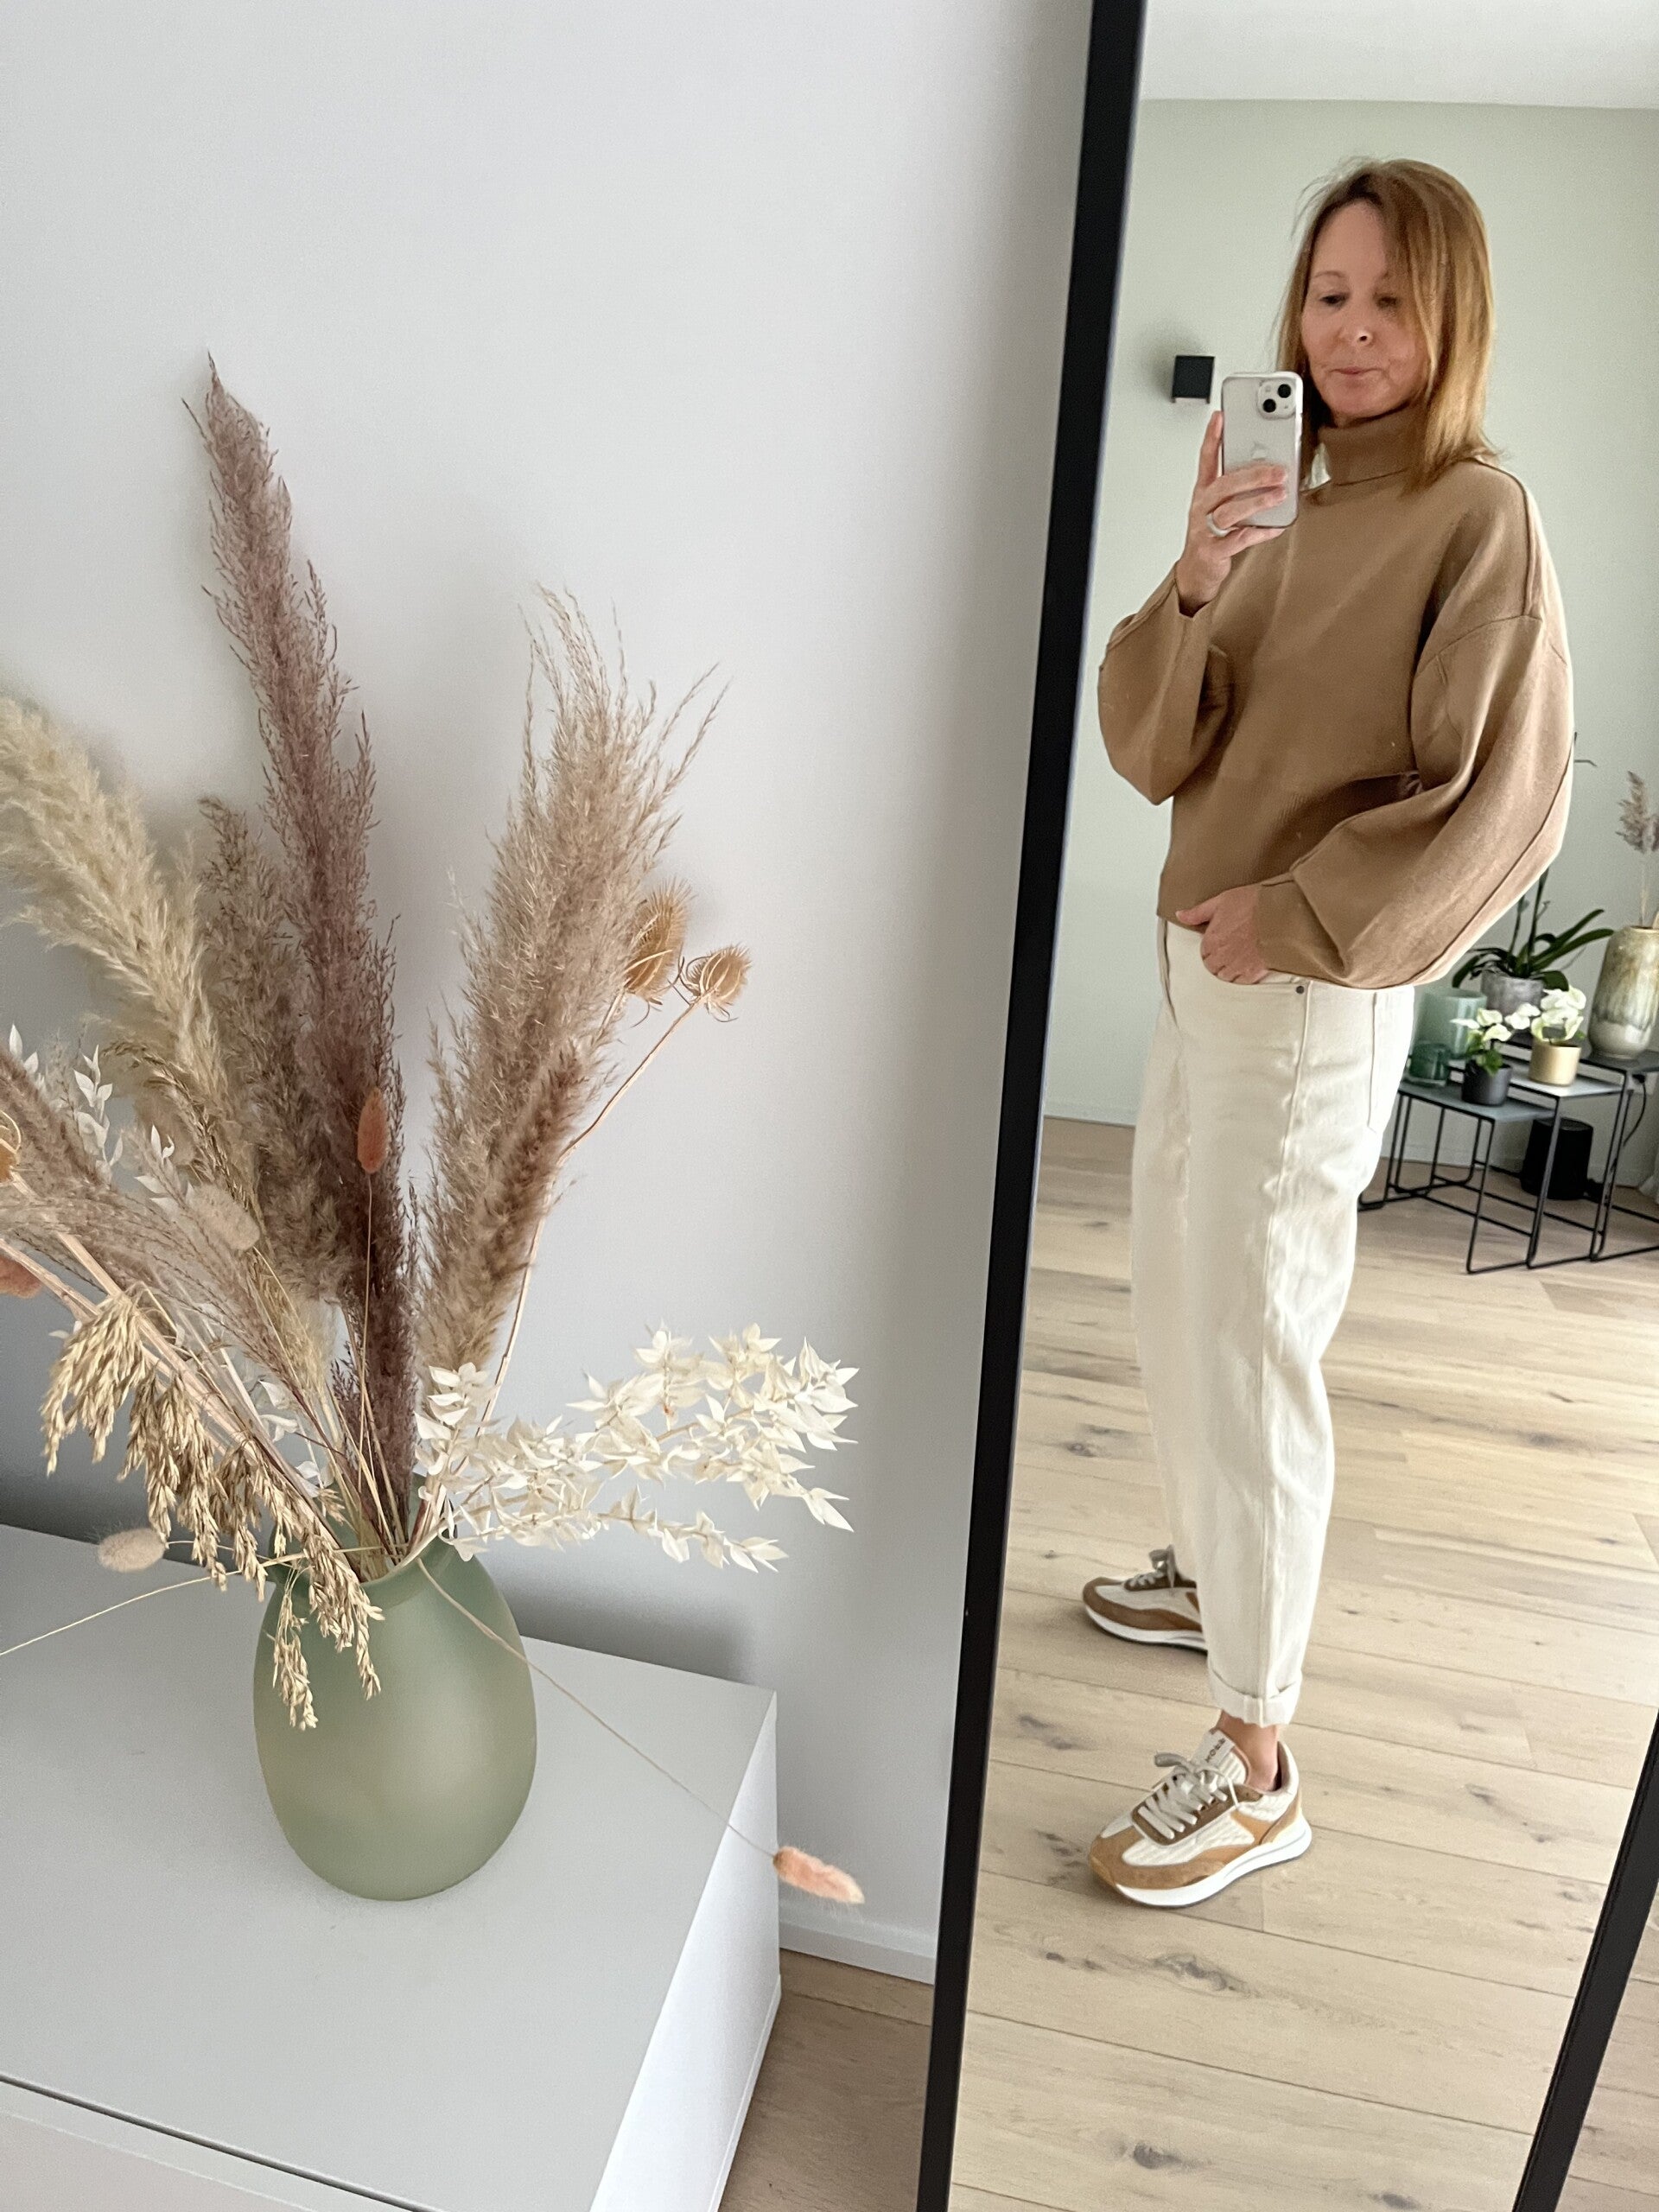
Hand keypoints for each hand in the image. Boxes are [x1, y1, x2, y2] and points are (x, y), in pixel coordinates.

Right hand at [1173, 411, 1288, 613]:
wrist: (1197, 571)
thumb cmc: (1212, 533)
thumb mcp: (1221, 505)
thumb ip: (1239, 488)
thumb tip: (1271, 468)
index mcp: (1203, 492)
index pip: (1205, 459)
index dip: (1211, 437)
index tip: (1220, 416)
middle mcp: (1202, 507)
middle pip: (1225, 485)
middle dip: (1254, 475)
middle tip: (1279, 470)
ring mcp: (1204, 529)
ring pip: (1231, 511)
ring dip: (1258, 501)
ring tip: (1280, 495)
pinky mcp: (1212, 550)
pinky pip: (1238, 539)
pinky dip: (1260, 533)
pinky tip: (1275, 527)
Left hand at [1175, 886, 1268, 982]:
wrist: (1279, 914)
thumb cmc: (1253, 905)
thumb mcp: (1220, 901)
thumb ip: (1198, 912)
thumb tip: (1181, 915)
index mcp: (1211, 940)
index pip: (1203, 953)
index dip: (1210, 948)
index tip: (1219, 942)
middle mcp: (1222, 956)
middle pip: (1212, 967)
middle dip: (1217, 960)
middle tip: (1229, 951)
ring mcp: (1237, 966)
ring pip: (1225, 977)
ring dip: (1229, 970)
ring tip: (1238, 958)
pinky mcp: (1253, 973)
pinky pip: (1242, 982)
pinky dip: (1243, 977)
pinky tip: (1248, 966)